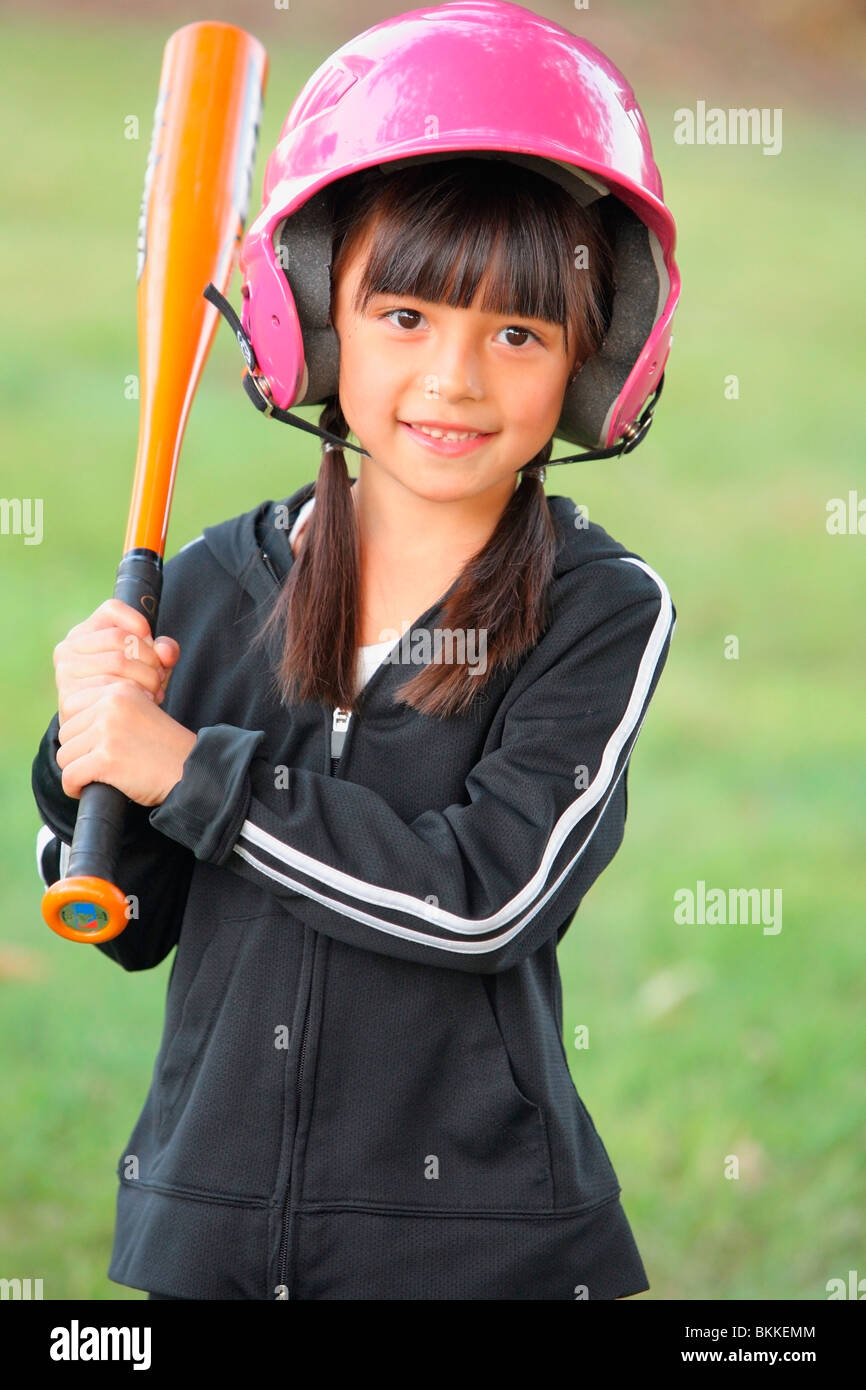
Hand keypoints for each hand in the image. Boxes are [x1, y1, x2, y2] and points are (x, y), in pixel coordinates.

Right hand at [53, 598, 180, 725]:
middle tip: (160, 677)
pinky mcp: (69, 699)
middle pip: (120, 637)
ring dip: (147, 679)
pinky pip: (110, 689)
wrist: (102, 730)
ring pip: (118, 661)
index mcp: (84, 633)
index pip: (112, 609)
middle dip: (150, 658)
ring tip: (155, 692)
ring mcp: (65, 674)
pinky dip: (134, 697)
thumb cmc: (129, 689)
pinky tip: (142, 706)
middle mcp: (68, 649)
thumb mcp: (149, 665)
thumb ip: (163, 651)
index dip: (139, 622)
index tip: (151, 642)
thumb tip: (166, 651)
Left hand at [56, 679, 197, 806]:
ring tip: (99, 777)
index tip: (95, 746)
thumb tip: (68, 723)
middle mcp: (111, 705)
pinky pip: (70, 776)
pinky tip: (88, 790)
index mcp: (119, 690)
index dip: (79, 731)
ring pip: (65, 755)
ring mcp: (108, 731)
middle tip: (101, 765)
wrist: (192, 772)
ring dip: (78, 771)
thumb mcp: (140, 713)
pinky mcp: (106, 758)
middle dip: (79, 753)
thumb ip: (108, 710)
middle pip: (66, 732)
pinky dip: (74, 788)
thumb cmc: (166, 749)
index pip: (71, 706)